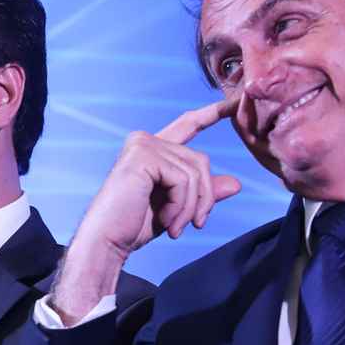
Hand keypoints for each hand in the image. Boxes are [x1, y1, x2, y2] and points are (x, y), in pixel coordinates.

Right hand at [52, 98, 241, 323]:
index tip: (233, 104)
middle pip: (200, 160)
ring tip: (176, 228)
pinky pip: (183, 179)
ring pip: (195, 172)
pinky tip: (167, 221)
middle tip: (196, 225)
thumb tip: (237, 183)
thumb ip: (202, 192)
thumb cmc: (134, 226)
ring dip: (191, 207)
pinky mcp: (143, 156)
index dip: (212, 113)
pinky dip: (181, 205)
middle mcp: (146, 140)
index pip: (188, 124)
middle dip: (204, 197)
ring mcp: (144, 145)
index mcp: (152, 149)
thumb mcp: (177, 207)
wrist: (107, 241)